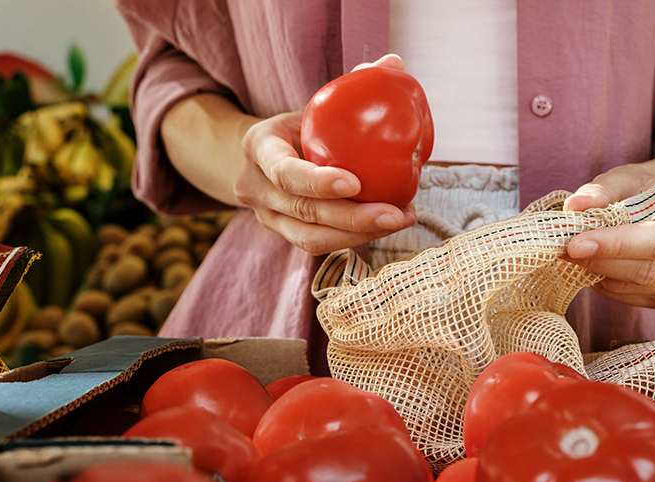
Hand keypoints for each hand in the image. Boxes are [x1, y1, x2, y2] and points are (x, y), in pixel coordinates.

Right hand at [233, 54, 415, 255]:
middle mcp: (255, 188)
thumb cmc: (299, 126)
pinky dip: (354, 239)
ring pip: (312, 239)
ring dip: (360, 234)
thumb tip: (395, 62)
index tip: (355, 182)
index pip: (284, 171)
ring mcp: (266, 218)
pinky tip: (386, 226)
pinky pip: (319, 245)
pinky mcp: (284, 235)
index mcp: (259, 148)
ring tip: (400, 219)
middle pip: (304, 211)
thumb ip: (350, 87)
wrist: (266, 156)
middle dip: (354, 217)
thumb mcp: (315, 104)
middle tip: (397, 213)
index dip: (317, 181)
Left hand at [562, 132, 654, 308]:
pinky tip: (597, 267)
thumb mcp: (627, 177)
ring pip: (643, 287)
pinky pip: (639, 298)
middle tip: (565, 251)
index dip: (614, 245)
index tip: (573, 243)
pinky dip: (610, 285)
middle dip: (602, 262)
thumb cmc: (649, 186)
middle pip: (652, 269)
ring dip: (602, 274)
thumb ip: (601, 191)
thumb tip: (573, 207)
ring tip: (575, 256)